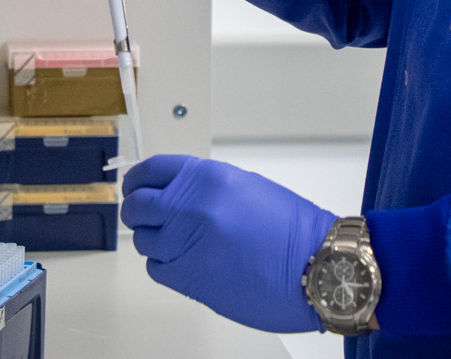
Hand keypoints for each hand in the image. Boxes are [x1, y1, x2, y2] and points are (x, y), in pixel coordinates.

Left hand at [122, 154, 336, 332]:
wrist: (315, 265)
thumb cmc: (291, 229)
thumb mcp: (244, 187)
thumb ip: (203, 188)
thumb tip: (173, 195)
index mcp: (206, 177)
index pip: (150, 171)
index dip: (137, 181)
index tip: (135, 186)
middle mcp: (190, 207)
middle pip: (137, 207)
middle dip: (139, 212)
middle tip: (149, 217)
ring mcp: (185, 244)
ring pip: (144, 241)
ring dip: (156, 241)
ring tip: (183, 244)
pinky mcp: (188, 279)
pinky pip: (156, 269)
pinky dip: (165, 266)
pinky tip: (189, 262)